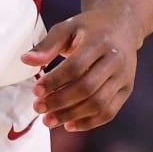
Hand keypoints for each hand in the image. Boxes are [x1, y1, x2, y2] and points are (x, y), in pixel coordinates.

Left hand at [23, 12, 139, 131]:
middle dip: (60, 101)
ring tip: (49, 120)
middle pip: (87, 88)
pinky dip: (89, 122)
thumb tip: (25, 60)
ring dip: (71, 115)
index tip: (36, 91)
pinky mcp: (127, 89)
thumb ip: (47, 45)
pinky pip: (109, 112)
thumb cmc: (90, 27)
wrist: (123, 25)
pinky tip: (69, 125)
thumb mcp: (68, 27)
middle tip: (38, 108)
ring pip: (99, 104)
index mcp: (100, 41)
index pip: (76, 66)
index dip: (55, 81)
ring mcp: (124, 76)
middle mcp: (116, 60)